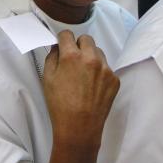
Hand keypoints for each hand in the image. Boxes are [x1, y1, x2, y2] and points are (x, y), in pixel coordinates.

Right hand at [42, 30, 119, 146]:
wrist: (79, 127)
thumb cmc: (60, 105)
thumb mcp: (48, 79)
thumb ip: (51, 57)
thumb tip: (56, 47)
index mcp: (71, 56)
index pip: (67, 34)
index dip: (63, 39)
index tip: (63, 45)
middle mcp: (90, 58)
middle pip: (86, 39)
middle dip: (79, 45)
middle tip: (74, 59)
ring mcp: (105, 68)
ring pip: (98, 52)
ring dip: (91, 57)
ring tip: (83, 75)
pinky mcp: (114, 79)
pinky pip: (106, 67)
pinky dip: (99, 72)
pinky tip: (92, 86)